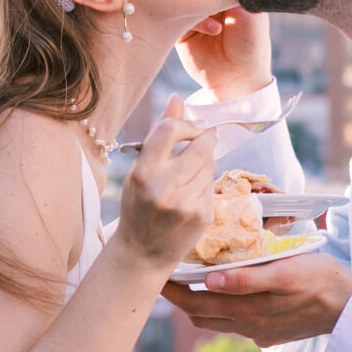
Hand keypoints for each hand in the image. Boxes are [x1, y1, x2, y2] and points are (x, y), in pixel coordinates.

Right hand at [114, 97, 215, 271]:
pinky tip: (191, 198)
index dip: (186, 125)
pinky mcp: (203, 215)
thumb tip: (177, 98)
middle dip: (205, 140)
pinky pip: (212, 186)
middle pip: (201, 146)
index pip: (170, 130)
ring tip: (188, 178)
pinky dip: (205, 185)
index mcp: (143, 172)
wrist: (142, 252)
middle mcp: (165, 188)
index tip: (191, 129)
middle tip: (202, 142)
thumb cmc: (138, 206)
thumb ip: (160, 133)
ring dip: (204, 165)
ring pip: (210, 166)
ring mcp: (186, 203)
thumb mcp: (140, 169)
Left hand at [164, 250, 351, 344]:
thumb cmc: (320, 280)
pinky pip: (234, 322)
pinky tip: (225, 289)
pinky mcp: (269, 333)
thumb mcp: (285, 272)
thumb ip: (247, 278)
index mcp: (246, 311)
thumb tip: (209, 279)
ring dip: (198, 303)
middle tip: (167, 273)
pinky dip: (220, 307)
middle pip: (199, 315)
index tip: (157, 272)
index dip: (172, 291)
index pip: (194, 304)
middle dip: (179, 297)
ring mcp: (258, 333)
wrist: (350, 307)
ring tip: (189, 278)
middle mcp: (247, 327)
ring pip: (215, 320)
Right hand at [176, 5, 273, 103]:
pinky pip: (177, 18)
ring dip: (200, 3)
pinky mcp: (180, 31)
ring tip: (221, 18)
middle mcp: (206, 0)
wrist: (239, 79)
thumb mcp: (251, 13)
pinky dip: (193, 20)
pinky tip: (213, 29)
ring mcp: (192, 14)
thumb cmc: (251, 44)